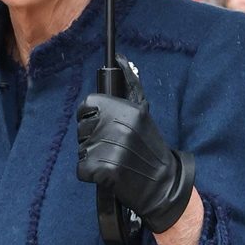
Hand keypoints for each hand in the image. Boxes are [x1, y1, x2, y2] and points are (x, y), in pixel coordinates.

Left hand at [77, 66, 194, 233]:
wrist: (163, 185)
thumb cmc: (150, 149)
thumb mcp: (142, 114)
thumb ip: (130, 87)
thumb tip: (121, 59)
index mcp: (127, 109)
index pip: (89, 104)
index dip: (91, 115)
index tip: (101, 125)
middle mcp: (118, 126)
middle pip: (82, 127)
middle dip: (91, 138)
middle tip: (112, 148)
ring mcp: (110, 148)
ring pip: (81, 149)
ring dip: (92, 158)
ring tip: (113, 161)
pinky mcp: (104, 170)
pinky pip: (82, 169)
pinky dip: (91, 175)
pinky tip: (109, 175)